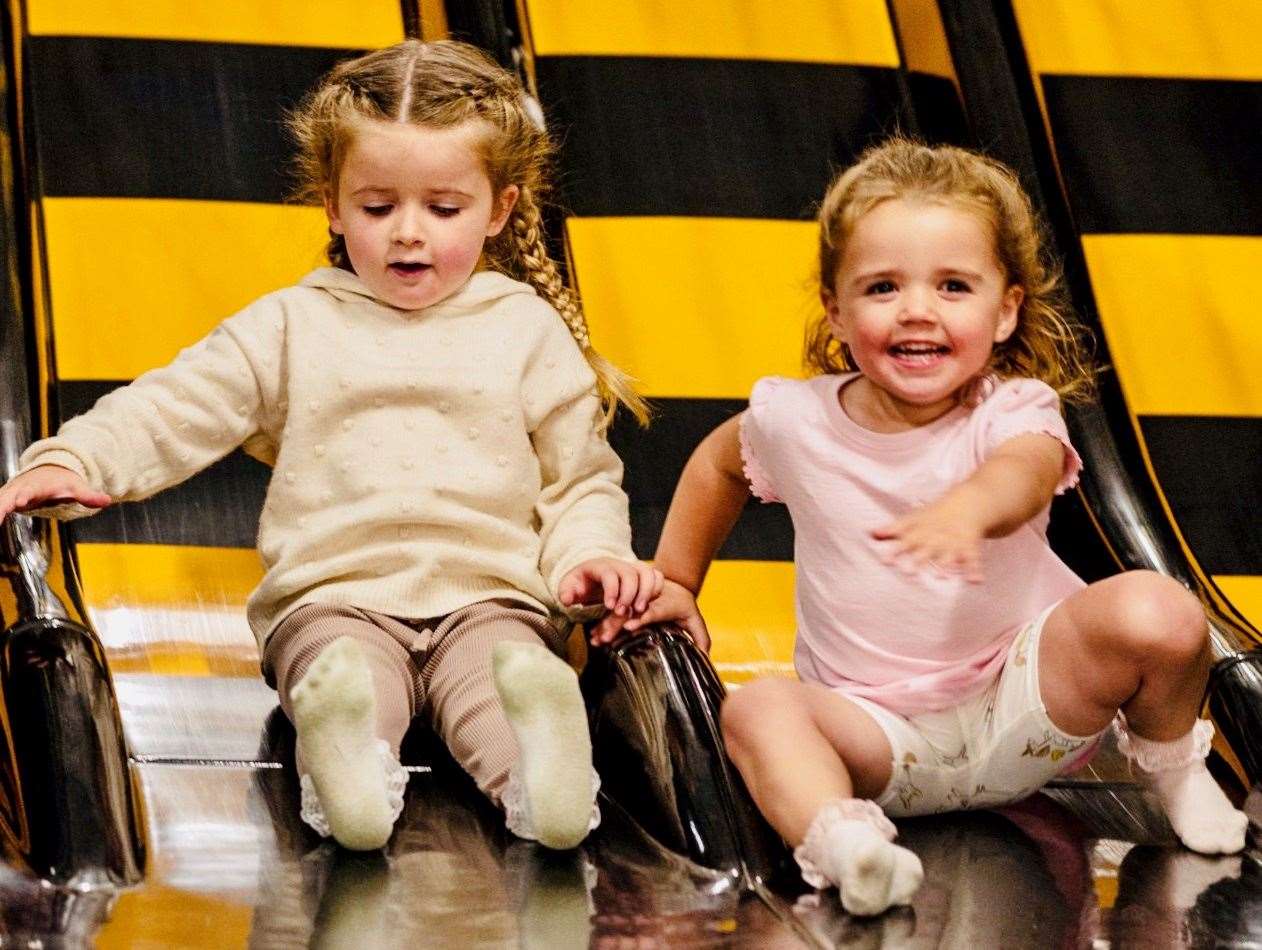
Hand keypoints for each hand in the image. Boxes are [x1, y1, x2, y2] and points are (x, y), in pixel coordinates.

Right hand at [0, 464, 110, 521]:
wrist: (48, 470)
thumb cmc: (61, 480)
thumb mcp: (76, 487)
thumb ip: (89, 496)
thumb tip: (107, 500)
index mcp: (36, 486)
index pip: (28, 491)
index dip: (22, 496)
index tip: (19, 502)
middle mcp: (19, 489)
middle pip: (5, 498)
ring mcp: (10, 495)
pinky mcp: (6, 501)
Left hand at [560, 556, 662, 631]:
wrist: (591, 576)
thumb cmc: (580, 583)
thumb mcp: (569, 586)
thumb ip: (566, 592)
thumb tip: (567, 600)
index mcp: (600, 566)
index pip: (609, 574)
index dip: (611, 590)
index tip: (609, 607)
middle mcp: (619, 565)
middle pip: (630, 574)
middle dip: (628, 595)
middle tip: (622, 612)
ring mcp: (632, 568)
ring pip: (647, 573)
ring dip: (646, 592)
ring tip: (639, 610)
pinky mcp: (642, 575)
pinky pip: (656, 577)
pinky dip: (656, 589)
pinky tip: (647, 604)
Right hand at [592, 578, 710, 652]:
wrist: (674, 586)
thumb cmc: (683, 608)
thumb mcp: (694, 620)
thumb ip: (700, 637)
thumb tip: (706, 656)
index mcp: (666, 603)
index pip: (653, 610)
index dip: (642, 617)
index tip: (629, 627)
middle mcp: (648, 600)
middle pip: (631, 611)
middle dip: (617, 623)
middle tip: (605, 638)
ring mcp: (636, 600)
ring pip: (620, 611)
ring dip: (607, 625)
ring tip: (596, 639)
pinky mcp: (628, 603)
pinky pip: (614, 612)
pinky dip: (604, 624)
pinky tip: (595, 636)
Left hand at [871, 496, 984, 582]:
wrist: (967, 504)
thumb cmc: (933, 517)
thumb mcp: (912, 520)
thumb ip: (892, 530)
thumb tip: (869, 533)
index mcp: (920, 532)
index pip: (904, 540)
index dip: (894, 550)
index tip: (884, 562)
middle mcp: (935, 538)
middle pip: (925, 550)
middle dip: (917, 561)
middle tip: (907, 574)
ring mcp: (952, 542)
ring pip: (948, 555)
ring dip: (945, 566)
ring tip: (941, 579)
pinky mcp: (969, 546)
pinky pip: (972, 559)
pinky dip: (974, 570)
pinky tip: (975, 582)